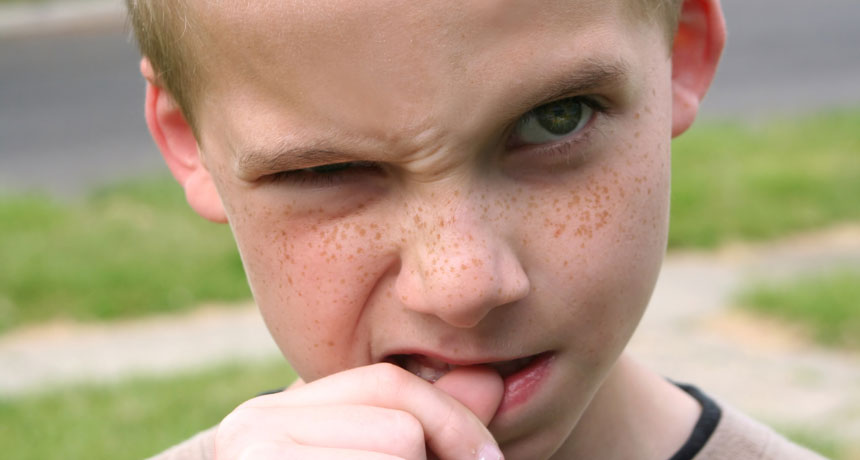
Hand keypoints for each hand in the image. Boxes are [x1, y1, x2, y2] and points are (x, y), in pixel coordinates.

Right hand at [214, 363, 504, 458]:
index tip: (488, 459)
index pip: (391, 384)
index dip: (455, 421)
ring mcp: (255, 456)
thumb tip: (491, 382)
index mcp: (280, 409)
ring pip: (397, 451)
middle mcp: (255, 425)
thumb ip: (423, 425)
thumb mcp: (365, 459)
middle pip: (399, 430)